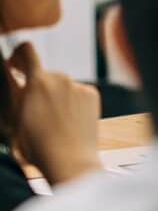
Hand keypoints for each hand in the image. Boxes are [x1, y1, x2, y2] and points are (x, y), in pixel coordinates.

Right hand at [9, 42, 99, 185]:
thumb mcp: (14, 121)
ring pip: (61, 86)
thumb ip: (14, 96)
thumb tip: (13, 79)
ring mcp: (77, 85)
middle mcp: (59, 77)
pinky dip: (72, 103)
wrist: (70, 160)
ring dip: (55, 97)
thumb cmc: (37, 147)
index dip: (18, 55)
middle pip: (44, 75)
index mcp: (36, 82)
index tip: (14, 67)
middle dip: (37, 88)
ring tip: (52, 124)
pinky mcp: (91, 93)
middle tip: (33, 112)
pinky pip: (77, 93)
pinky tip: (68, 122)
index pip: (26, 50)